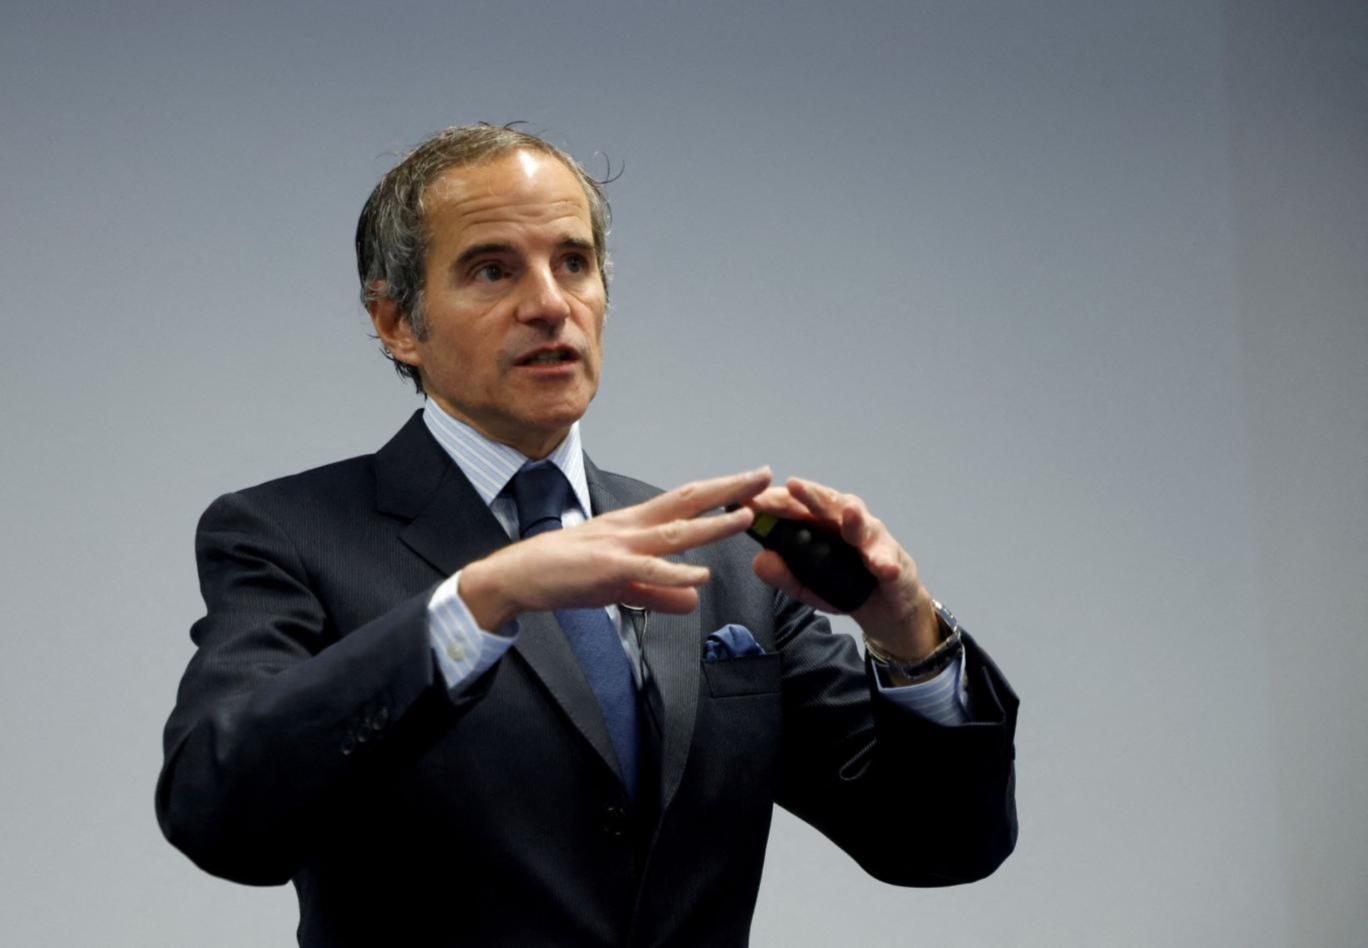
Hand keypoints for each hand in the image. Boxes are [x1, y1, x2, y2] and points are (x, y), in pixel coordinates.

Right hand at [460, 467, 771, 629]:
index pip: (685, 500)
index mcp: (635, 524)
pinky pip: (648, 570)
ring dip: (713, 523)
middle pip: (689, 501)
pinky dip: (676, 572)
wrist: (520, 576)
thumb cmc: (565, 574)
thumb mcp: (621, 585)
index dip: (720, 491)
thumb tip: (695, 597)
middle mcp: (632, 526)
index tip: (751, 484)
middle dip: (729, 489)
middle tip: (765, 476)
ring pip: (676, 531)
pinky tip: (701, 573)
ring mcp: (621, 544)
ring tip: (746, 515)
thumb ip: (659, 592)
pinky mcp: (609, 569)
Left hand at [748, 477, 940, 662]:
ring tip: (849, 513)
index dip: (776, 501)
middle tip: (794, 485)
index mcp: (820, 525)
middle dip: (812, 494)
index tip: (752, 499)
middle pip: (829, 504)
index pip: (796, 506)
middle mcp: (846, 524)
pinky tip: (883, 567)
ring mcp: (872, 540)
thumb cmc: (844, 585)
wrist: (885, 608)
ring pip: (863, 525)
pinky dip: (885, 563)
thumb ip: (783, 573)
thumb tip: (759, 561)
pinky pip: (888, 561)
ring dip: (856, 518)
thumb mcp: (807, 584)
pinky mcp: (893, 561)